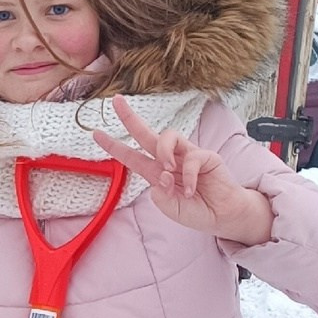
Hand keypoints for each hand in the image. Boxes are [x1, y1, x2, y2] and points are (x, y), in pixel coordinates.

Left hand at [93, 97, 272, 244]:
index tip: (95, 133)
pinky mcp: (205, 156)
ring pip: (168, 136)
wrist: (222, 216)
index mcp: (156, 173)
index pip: (131, 156)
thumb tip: (162, 175)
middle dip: (129, 117)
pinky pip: (191, 157)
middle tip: (115, 101)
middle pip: (146, 133)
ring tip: (167, 170)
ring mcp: (186, 155)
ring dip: (163, 151)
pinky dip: (188, 175)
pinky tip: (191, 189)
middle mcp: (169, 160)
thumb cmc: (196, 211)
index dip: (114, 146)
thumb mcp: (171, 209)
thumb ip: (161, 196)